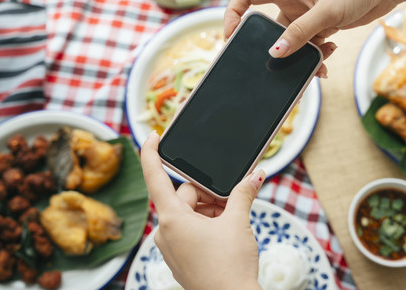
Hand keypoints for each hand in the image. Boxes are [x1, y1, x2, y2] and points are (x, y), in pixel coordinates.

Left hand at [141, 131, 264, 289]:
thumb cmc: (230, 267)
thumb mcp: (238, 222)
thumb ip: (243, 194)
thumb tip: (255, 176)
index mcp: (172, 219)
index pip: (155, 177)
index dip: (150, 153)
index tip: (151, 136)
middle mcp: (166, 233)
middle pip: (184, 197)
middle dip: (209, 194)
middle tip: (232, 199)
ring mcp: (172, 248)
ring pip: (188, 214)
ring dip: (210, 210)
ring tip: (232, 218)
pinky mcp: (180, 258)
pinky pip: (189, 230)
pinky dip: (206, 224)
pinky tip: (226, 230)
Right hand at [224, 0, 399, 76]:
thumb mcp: (327, 11)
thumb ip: (301, 33)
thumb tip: (275, 54)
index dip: (233, 14)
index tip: (231, 36)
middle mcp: (292, 2)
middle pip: (269, 30)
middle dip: (275, 49)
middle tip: (279, 67)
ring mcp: (306, 15)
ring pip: (292, 43)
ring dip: (302, 57)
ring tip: (317, 65)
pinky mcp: (321, 25)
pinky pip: (310, 46)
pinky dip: (317, 56)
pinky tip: (328, 57)